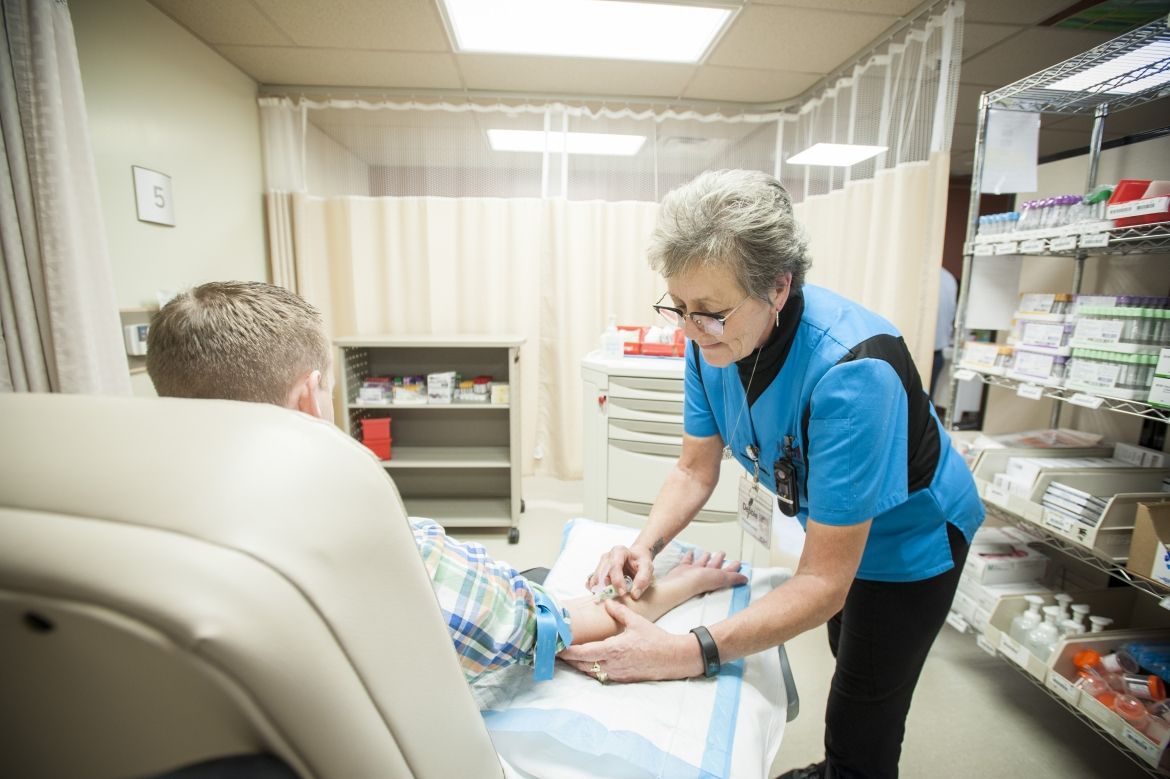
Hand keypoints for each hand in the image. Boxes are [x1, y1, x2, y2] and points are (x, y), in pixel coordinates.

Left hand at [560, 600, 702, 682]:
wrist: (671, 658)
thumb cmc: (654, 639)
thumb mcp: (636, 622)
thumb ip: (618, 611)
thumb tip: (606, 600)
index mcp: (613, 649)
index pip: (583, 653)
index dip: (568, 651)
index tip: (557, 647)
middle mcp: (612, 664)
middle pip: (582, 665)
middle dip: (569, 659)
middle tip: (557, 652)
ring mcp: (617, 674)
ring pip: (591, 672)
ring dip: (579, 665)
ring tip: (569, 657)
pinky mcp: (622, 679)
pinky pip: (601, 676)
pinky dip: (592, 670)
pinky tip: (589, 663)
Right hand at [585, 544, 654, 598]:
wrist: (636, 557)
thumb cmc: (641, 561)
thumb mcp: (647, 568)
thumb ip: (642, 579)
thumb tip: (634, 594)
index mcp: (619, 551)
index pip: (615, 566)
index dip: (617, 581)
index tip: (622, 593)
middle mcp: (607, 557)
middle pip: (602, 573)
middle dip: (606, 588)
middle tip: (613, 599)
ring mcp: (600, 564)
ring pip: (595, 579)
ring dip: (600, 591)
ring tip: (608, 599)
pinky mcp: (598, 573)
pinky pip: (592, 583)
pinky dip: (595, 590)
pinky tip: (602, 596)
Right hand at [664, 549, 746, 592]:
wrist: (679, 584)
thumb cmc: (698, 582)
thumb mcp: (721, 578)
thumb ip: (733, 578)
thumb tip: (745, 580)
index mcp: (714, 578)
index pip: (727, 572)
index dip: (733, 568)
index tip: (738, 563)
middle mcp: (704, 576)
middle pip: (714, 566)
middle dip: (719, 560)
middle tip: (722, 553)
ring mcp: (693, 573)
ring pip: (701, 563)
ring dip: (706, 558)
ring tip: (709, 553)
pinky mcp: (683, 569)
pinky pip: (687, 560)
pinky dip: (689, 556)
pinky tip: (691, 552)